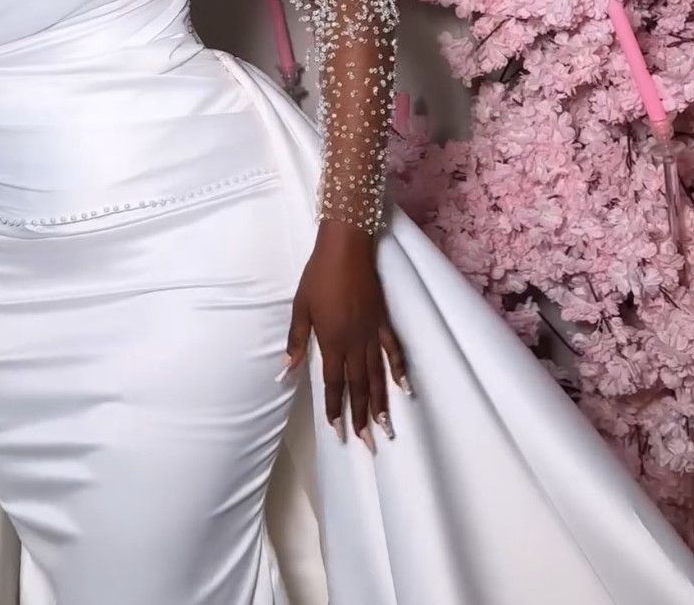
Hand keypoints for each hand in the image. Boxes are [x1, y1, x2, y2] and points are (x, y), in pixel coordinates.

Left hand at [279, 223, 411, 453]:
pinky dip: (400, 370)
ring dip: (381, 403)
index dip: (336, 408)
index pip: (335, 383)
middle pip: (359, 386)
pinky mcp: (384, 322)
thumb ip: (296, 342)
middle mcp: (355, 343)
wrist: (345, 249)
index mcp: (332, 341)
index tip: (339, 432)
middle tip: (369, 445)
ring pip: (378, 375)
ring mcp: (372, 334)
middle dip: (362, 417)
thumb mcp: (300, 308)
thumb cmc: (318, 276)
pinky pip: (394, 351)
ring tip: (387, 428)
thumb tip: (287, 371)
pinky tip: (406, 389)